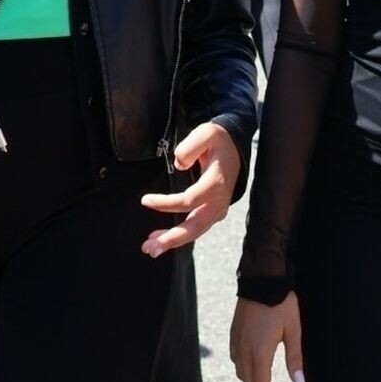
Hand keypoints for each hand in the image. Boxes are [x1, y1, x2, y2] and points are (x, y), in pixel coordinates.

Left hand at [140, 121, 241, 255]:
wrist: (235, 150)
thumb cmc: (218, 141)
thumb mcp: (207, 133)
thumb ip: (191, 145)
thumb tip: (179, 163)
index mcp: (216, 183)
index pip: (190, 199)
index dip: (167, 203)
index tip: (145, 200)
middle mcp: (219, 201)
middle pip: (195, 226)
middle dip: (172, 238)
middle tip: (150, 248)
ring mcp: (218, 210)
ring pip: (195, 231)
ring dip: (172, 241)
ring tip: (149, 248)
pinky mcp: (213, 213)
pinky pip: (196, 228)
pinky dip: (179, 236)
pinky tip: (159, 238)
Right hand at [230, 291, 303, 381]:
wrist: (262, 280)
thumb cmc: (281, 304)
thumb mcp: (294, 331)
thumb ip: (295, 358)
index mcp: (259, 352)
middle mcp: (244, 350)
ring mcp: (236, 342)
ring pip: (241, 373)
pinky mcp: (234, 334)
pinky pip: (236, 360)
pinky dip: (245, 370)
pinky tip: (257, 367)